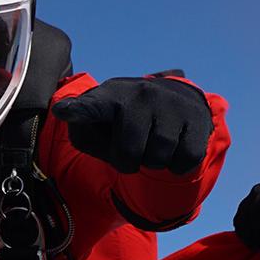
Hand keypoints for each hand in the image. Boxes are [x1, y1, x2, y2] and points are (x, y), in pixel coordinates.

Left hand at [51, 76, 211, 174]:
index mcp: (110, 96)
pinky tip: (173, 149)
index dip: (78, 110)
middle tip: (131, 148)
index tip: (63, 111)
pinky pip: (185, 160)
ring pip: (158, 158)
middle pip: (129, 153)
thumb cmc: (123, 121)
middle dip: (127, 162)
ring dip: (153, 163)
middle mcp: (141, 94)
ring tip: (152, 145)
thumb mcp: (97, 125)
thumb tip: (68, 115)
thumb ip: (81, 131)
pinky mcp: (196, 118)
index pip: (92, 106)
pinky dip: (177, 166)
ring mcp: (171, 103)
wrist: (171, 101)